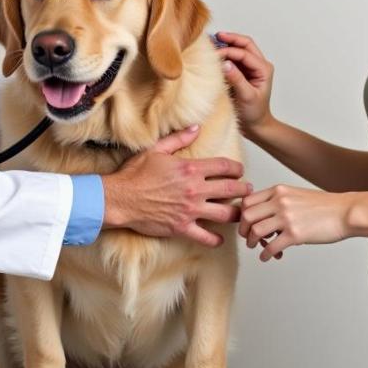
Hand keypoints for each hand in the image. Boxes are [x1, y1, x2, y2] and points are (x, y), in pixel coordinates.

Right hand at [102, 125, 250, 247]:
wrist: (119, 199)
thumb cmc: (134, 174)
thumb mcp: (155, 149)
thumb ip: (178, 139)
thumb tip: (195, 128)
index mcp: (190, 169)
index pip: (224, 167)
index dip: (237, 168)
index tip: (240, 171)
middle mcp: (194, 190)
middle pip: (231, 190)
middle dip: (244, 189)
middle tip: (248, 190)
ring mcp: (190, 211)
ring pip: (225, 214)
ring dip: (237, 213)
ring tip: (241, 213)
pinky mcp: (182, 227)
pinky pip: (205, 237)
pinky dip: (215, 240)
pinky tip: (220, 239)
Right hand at [214, 31, 274, 131]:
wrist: (256, 125)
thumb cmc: (254, 113)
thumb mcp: (246, 96)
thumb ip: (237, 79)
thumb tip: (225, 63)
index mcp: (264, 69)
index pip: (245, 53)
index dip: (229, 51)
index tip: (214, 56)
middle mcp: (259, 65)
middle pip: (245, 44)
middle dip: (231, 39)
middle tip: (216, 36)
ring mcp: (251, 68)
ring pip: (240, 49)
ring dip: (228, 45)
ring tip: (213, 43)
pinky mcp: (243, 72)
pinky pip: (234, 58)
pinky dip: (225, 54)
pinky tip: (215, 54)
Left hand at [239, 184, 351, 260]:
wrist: (346, 212)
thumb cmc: (324, 206)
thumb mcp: (296, 194)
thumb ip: (278, 201)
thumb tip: (263, 216)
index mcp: (278, 191)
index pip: (247, 201)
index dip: (242, 214)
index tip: (245, 223)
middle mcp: (280, 202)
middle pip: (247, 216)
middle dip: (243, 229)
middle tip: (247, 237)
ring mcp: (287, 218)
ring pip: (255, 231)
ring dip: (252, 242)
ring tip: (257, 247)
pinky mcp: (295, 234)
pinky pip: (271, 247)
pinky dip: (265, 254)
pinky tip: (267, 257)